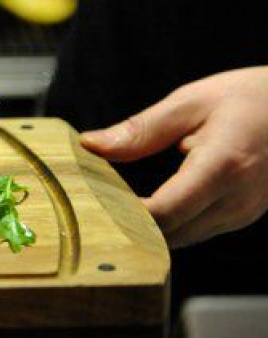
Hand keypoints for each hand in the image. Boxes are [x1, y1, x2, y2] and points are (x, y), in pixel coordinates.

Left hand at [81, 67, 267, 247]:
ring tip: (109, 200)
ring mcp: (244, 213)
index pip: (165, 211)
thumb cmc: (247, 98)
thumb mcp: (190, 102)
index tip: (91, 199)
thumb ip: (141, 130)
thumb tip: (91, 145)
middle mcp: (237, 199)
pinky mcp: (243, 217)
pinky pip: (195, 231)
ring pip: (181, 239)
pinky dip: (166, 224)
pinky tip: (141, 204)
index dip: (123, 213)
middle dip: (126, 223)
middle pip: (169, 234)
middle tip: (89, 201)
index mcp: (223, 166)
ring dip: (145, 227)